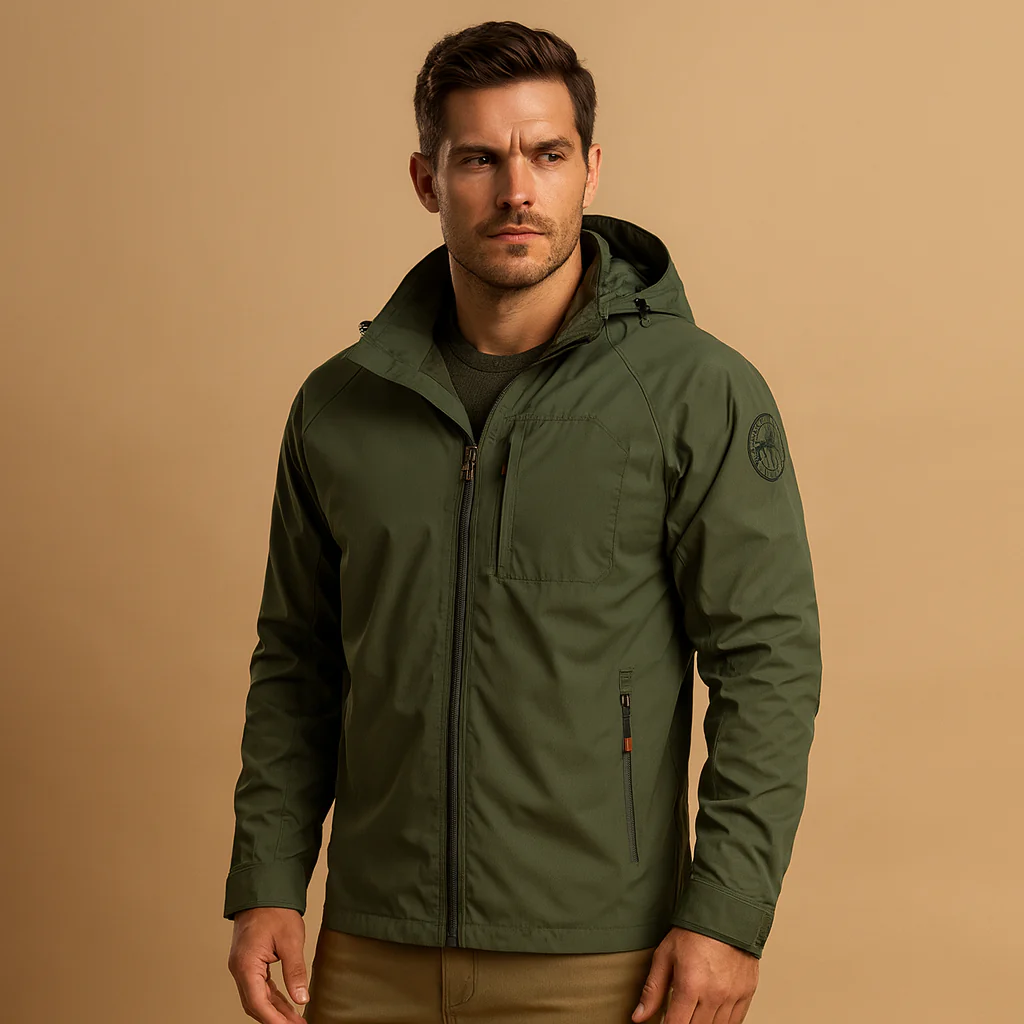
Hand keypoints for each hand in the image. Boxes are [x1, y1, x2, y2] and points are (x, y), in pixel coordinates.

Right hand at [227, 907, 309, 1022]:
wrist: (264, 890)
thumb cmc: (275, 910)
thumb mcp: (290, 940)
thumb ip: (295, 971)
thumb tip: (301, 999)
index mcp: (246, 964)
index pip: (257, 1002)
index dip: (274, 1020)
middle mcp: (240, 968)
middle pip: (255, 1004)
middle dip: (275, 1019)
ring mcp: (243, 966)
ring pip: (258, 997)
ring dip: (275, 1011)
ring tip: (295, 1022)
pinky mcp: (249, 963)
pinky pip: (260, 986)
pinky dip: (273, 998)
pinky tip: (287, 1006)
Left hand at [632, 926, 758, 1023]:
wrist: (724, 915)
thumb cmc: (693, 933)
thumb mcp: (664, 956)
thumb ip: (652, 990)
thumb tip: (638, 1017)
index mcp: (690, 985)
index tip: (664, 1023)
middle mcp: (714, 995)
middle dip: (684, 1023)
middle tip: (679, 1013)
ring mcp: (732, 996)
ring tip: (693, 1012)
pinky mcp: (747, 993)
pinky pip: (735, 1022)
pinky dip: (722, 1023)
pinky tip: (711, 1015)